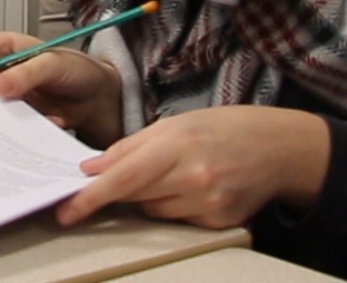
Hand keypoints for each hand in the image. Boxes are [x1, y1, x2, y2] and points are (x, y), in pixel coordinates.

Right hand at [0, 32, 124, 146]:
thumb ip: (28, 73)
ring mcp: (11, 98)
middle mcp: (4, 73)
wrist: (105, 101)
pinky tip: (14, 144)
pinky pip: (7, 129)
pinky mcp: (20, 120)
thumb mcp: (55, 64)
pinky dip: (9, 137)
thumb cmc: (82, 71)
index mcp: (6, 49)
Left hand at [55, 106, 329, 228]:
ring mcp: (209, 204)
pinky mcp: (219, 222)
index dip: (91, 196)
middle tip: (111, 180)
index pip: (123, 178)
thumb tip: (92, 167)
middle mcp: (194, 178)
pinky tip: (191, 186)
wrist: (279, 148)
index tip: (67, 209)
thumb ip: (130, 146)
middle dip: (116, 190)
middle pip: (135, 196)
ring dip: (148, 196)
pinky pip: (177, 219)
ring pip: (153, 211)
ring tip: (171, 172)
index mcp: (178, 145)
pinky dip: (172, 205)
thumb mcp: (175, 123)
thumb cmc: (225, 128)